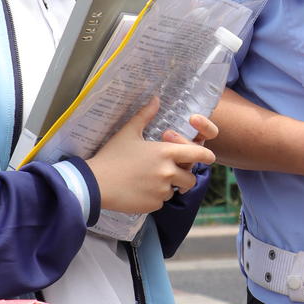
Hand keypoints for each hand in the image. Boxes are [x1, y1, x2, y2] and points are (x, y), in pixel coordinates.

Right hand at [87, 99, 215, 215]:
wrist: (95, 183)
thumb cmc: (112, 155)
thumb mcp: (128, 132)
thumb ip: (145, 115)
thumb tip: (155, 99)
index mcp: (165, 152)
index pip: (199, 154)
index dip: (206, 156)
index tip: (208, 157)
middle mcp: (168, 172)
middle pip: (190, 178)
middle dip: (184, 176)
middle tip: (171, 173)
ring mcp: (162, 190)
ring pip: (175, 191)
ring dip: (168, 187)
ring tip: (149, 180)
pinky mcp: (154, 205)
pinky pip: (161, 202)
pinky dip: (155, 197)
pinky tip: (139, 190)